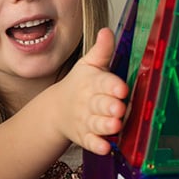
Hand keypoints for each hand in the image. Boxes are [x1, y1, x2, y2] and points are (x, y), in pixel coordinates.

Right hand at [52, 27, 128, 154]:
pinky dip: (97, 146)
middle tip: (119, 107)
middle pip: (100, 104)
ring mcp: (86, 120)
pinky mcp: (84, 136)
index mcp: (93, 82)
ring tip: (115, 125)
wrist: (56, 110)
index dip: (112, 85)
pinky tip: (105, 148)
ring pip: (96, 124)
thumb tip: (106, 30)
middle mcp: (89, 102)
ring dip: (106, 125)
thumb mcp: (88, 65)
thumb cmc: (80, 85)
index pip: (103, 82)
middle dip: (109, 106)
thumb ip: (101, 50)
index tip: (121, 87)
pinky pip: (90, 142)